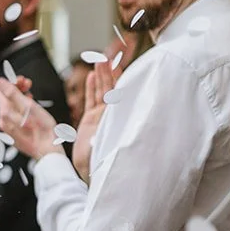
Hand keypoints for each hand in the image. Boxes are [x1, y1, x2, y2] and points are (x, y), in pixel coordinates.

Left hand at [0, 76, 62, 161]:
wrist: (49, 153)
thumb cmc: (42, 131)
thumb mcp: (29, 107)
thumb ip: (13, 93)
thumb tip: (0, 82)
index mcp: (5, 114)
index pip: (2, 92)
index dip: (13, 83)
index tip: (24, 80)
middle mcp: (4, 123)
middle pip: (7, 100)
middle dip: (17, 90)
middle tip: (29, 84)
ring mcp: (10, 130)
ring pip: (13, 109)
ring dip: (21, 99)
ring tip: (31, 96)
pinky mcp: (17, 135)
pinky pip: (17, 118)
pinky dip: (23, 110)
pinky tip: (32, 110)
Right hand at [73, 61, 114, 180]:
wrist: (94, 172)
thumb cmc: (109, 159)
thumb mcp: (120, 140)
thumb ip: (124, 124)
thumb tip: (138, 108)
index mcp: (123, 117)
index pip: (124, 92)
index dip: (122, 78)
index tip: (122, 64)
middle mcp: (114, 115)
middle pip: (112, 88)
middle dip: (110, 73)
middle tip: (107, 58)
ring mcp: (102, 117)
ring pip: (102, 91)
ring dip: (100, 76)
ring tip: (99, 61)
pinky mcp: (91, 120)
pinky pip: (92, 100)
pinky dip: (91, 88)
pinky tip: (91, 76)